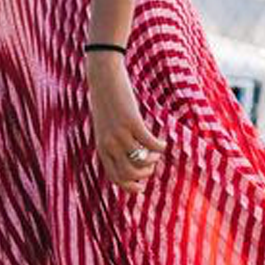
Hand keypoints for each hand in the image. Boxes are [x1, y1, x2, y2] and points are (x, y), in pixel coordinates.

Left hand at [86, 53, 167, 195]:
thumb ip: (112, 142)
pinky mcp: (132, 121)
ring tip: (156, 152)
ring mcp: (120, 133)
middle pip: (130, 173)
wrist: (103, 77)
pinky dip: (160, 146)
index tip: (142, 187)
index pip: (115, 178)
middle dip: (144, 173)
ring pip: (141, 159)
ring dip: (153, 159)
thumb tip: (130, 158)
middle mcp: (109, 144)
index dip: (130, 186)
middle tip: (152, 165)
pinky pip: (150, 143)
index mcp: (101, 147)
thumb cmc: (106, 101)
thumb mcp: (104, 126)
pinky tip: (163, 142)